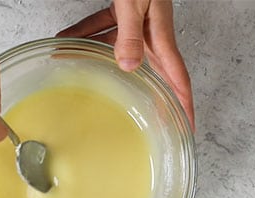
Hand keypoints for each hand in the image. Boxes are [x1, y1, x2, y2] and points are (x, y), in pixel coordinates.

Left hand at [59, 1, 195, 129]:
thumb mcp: (135, 3)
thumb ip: (130, 34)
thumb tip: (128, 67)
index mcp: (162, 35)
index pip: (178, 80)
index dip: (184, 107)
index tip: (186, 129)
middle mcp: (152, 32)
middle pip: (151, 71)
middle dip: (145, 94)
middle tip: (142, 119)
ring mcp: (138, 20)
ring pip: (120, 49)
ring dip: (99, 60)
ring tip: (79, 73)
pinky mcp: (124, 7)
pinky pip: (104, 27)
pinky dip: (86, 33)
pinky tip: (68, 40)